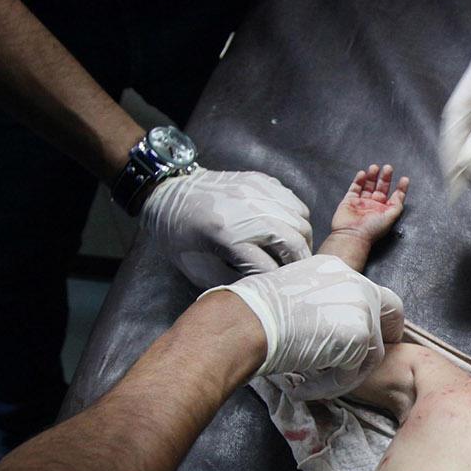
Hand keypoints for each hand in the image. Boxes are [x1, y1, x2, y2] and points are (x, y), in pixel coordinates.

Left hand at [141, 167, 313, 288]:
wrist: (167, 191)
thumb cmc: (178, 234)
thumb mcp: (196, 267)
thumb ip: (231, 280)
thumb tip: (262, 286)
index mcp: (228, 236)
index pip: (270, 267)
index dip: (276, 282)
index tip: (277, 289)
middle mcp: (248, 211)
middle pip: (294, 242)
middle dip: (299, 262)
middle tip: (297, 273)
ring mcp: (257, 192)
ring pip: (301, 220)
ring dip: (302, 239)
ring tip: (294, 250)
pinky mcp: (261, 180)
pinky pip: (294, 201)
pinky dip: (296, 218)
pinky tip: (286, 228)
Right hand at [204, 254, 403, 394]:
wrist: (248, 323)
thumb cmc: (255, 313)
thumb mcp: (295, 294)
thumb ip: (321, 304)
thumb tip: (329, 327)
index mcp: (339, 269)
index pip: (374, 292)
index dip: (379, 315)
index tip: (377, 333)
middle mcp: (357, 283)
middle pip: (391, 313)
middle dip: (386, 339)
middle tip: (368, 363)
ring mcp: (362, 308)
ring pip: (371, 352)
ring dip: (345, 373)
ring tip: (314, 383)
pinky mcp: (359, 336)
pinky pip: (354, 373)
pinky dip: (332, 385)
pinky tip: (306, 386)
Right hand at [330, 164, 407, 241]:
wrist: (352, 235)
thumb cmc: (371, 230)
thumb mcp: (391, 217)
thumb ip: (397, 205)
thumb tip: (400, 194)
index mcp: (385, 211)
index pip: (395, 197)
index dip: (400, 188)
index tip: (404, 179)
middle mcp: (373, 207)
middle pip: (381, 188)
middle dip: (385, 178)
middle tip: (388, 168)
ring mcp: (361, 203)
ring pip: (368, 186)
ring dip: (372, 176)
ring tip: (375, 167)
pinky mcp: (349, 201)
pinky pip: (354, 188)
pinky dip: (358, 180)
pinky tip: (363, 173)